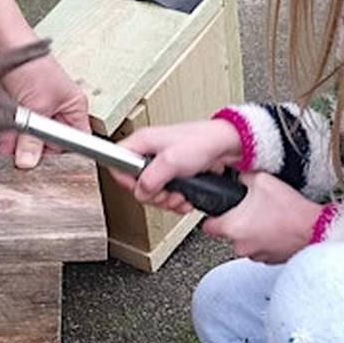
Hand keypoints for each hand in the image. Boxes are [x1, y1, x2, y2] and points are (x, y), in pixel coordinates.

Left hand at [0, 52, 89, 167]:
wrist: (2, 45)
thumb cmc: (30, 65)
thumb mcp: (36, 108)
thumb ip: (32, 138)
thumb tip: (30, 159)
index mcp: (74, 105)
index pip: (76, 140)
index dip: (63, 153)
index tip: (49, 165)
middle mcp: (59, 107)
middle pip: (53, 141)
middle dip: (38, 150)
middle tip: (27, 158)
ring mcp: (39, 107)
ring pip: (34, 136)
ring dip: (22, 145)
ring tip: (14, 151)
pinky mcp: (22, 106)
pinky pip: (20, 129)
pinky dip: (13, 137)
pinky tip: (6, 143)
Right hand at [113, 119, 243, 210]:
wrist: (226, 145)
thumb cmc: (203, 142)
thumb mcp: (172, 162)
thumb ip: (151, 179)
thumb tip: (141, 192)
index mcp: (142, 142)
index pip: (116, 162)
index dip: (125, 180)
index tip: (141, 189)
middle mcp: (150, 152)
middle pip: (136, 183)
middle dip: (153, 195)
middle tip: (166, 195)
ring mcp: (162, 163)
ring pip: (152, 191)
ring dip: (167, 200)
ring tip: (180, 197)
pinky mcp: (175, 173)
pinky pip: (166, 193)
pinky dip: (176, 200)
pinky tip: (185, 198)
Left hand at [200, 172, 323, 264]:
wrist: (315, 229)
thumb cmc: (290, 210)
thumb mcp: (262, 180)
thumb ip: (244, 177)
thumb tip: (239, 175)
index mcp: (232, 227)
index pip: (207, 226)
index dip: (212, 215)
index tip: (218, 211)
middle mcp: (240, 245)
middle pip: (230, 232)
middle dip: (239, 220)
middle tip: (253, 209)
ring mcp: (256, 255)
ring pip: (247, 241)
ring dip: (254, 231)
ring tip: (269, 218)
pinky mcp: (270, 260)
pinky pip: (262, 248)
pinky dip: (267, 239)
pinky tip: (278, 228)